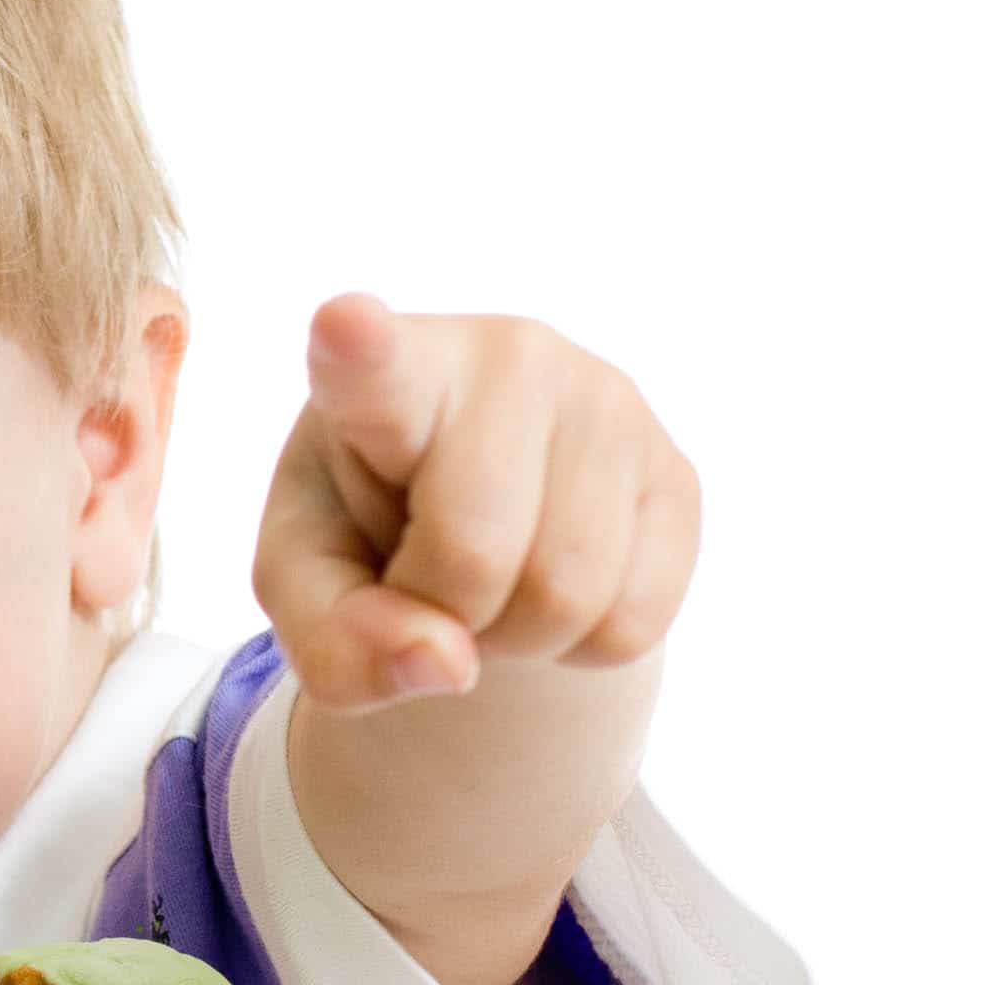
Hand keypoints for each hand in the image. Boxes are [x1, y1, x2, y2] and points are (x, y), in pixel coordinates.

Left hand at [256, 296, 699, 715]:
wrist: (474, 524)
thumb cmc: (362, 535)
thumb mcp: (307, 589)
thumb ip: (336, 640)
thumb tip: (448, 664)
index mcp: (387, 375)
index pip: (373, 366)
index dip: (359, 348)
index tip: (343, 320)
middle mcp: (508, 361)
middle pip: (474, 554)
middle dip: (443, 614)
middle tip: (426, 581)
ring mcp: (609, 405)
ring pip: (566, 596)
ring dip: (515, 638)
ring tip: (488, 584)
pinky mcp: (677, 472)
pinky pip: (634, 622)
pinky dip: (581, 647)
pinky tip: (552, 583)